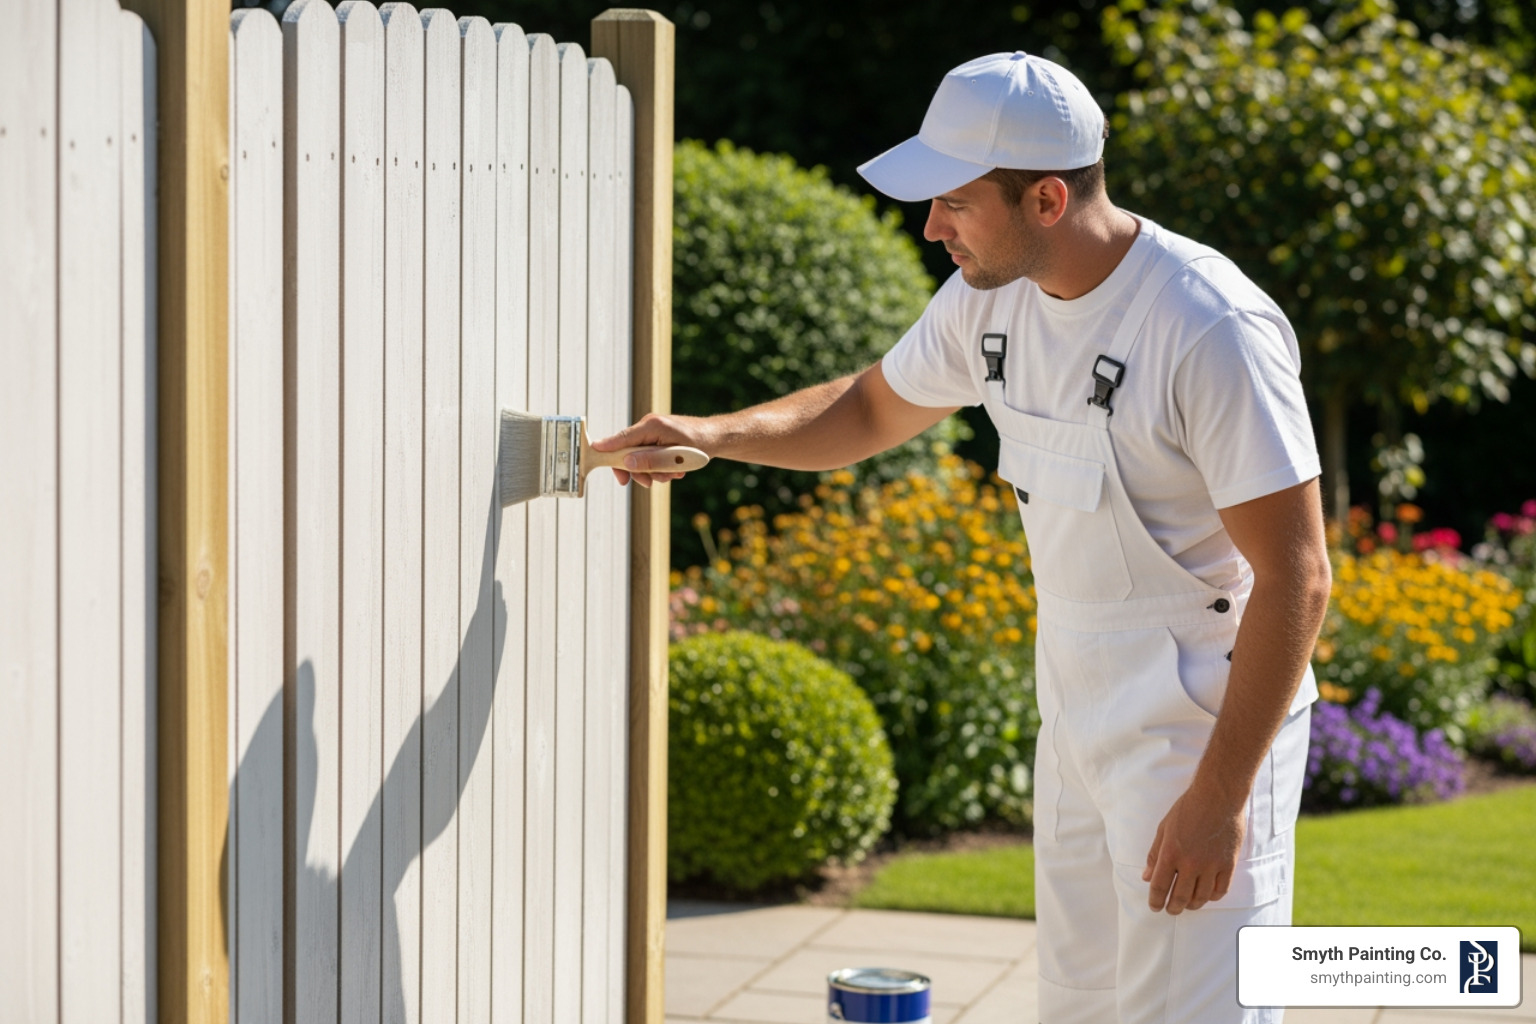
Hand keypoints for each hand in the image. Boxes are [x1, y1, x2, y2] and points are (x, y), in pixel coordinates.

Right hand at [591, 412, 714, 487]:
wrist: (716, 439)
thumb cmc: (698, 444)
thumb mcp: (673, 456)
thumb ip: (648, 460)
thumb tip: (625, 463)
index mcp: (650, 425)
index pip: (622, 438)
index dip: (607, 447)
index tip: (592, 451)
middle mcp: (649, 427)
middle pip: (629, 452)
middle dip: (639, 471)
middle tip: (650, 483)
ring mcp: (653, 433)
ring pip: (640, 458)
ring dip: (654, 471)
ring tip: (673, 474)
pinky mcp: (658, 440)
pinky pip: (650, 456)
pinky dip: (660, 467)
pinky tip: (675, 470)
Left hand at [1142, 785, 1244, 913]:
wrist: (1217, 797)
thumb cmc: (1187, 809)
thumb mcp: (1164, 828)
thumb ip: (1154, 854)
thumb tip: (1146, 876)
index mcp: (1170, 853)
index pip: (1159, 886)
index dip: (1155, 900)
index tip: (1154, 907)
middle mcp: (1190, 863)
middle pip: (1180, 896)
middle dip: (1173, 908)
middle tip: (1171, 910)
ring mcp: (1211, 865)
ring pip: (1201, 897)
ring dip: (1192, 904)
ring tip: (1187, 905)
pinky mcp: (1228, 864)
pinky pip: (1220, 890)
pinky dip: (1212, 897)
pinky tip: (1207, 896)